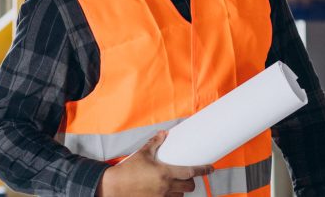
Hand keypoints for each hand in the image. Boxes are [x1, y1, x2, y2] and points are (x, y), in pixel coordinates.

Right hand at [96, 131, 213, 196]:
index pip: (190, 172)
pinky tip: (167, 191)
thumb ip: (155, 143)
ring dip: (181, 190)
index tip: (211, 169)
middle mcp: (165, 186)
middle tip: (189, 177)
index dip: (203, 170)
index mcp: (165, 173)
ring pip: (180, 195)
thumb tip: (164, 133)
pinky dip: (172, 196)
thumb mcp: (142, 154)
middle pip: (189, 187)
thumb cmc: (127, 170)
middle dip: (191, 182)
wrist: (113, 186)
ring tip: (177, 184)